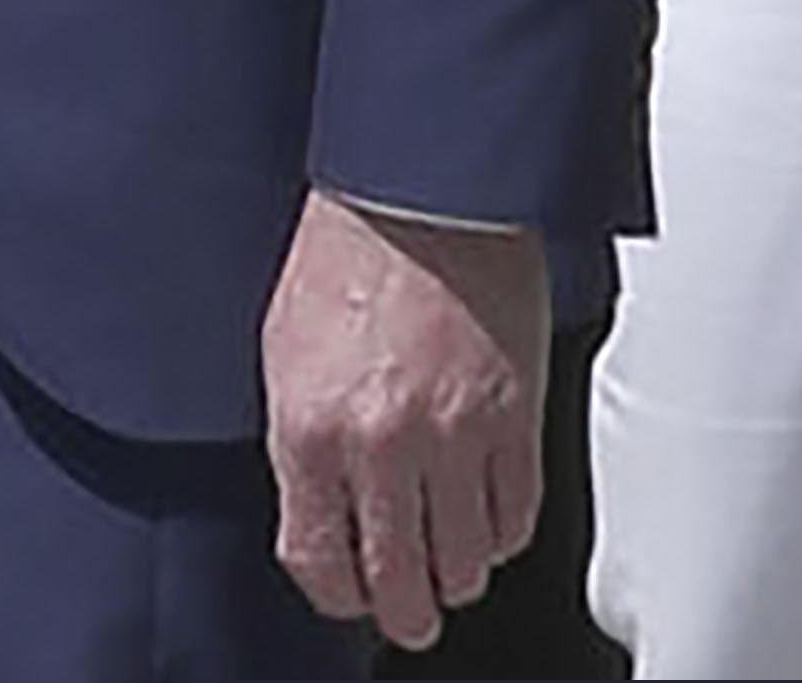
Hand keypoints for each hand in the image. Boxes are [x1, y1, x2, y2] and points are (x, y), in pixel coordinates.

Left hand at [261, 191, 547, 654]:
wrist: (420, 190)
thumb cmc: (346, 254)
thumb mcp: (283, 354)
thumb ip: (299, 445)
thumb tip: (319, 513)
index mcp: (310, 430)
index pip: (319, 562)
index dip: (337, 593)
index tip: (349, 593)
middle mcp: (382, 444)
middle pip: (400, 584)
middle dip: (404, 610)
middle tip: (410, 610)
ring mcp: (455, 436)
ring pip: (466, 564)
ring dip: (458, 573)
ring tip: (451, 560)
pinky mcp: (515, 418)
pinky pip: (517, 518)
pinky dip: (503, 533)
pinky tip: (488, 517)